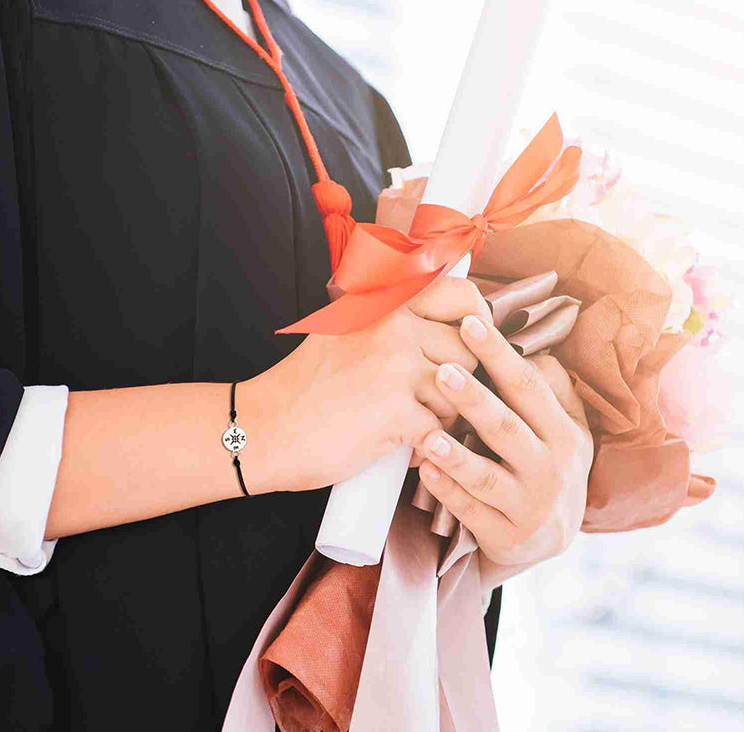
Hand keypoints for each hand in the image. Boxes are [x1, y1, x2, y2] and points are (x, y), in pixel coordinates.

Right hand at [241, 277, 487, 493]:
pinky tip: (401, 446)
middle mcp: (393, 327)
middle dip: (457, 380)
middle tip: (428, 396)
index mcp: (383, 303)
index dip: (478, 320)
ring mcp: (395, 368)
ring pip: (458, 394)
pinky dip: (426, 446)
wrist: (265, 428)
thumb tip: (445, 309)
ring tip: (406, 423)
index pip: (460, 296)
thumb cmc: (305, 384)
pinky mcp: (396, 413)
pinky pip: (440, 430)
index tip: (473, 340)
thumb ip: (388, 314)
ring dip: (440, 415)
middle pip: (467, 352)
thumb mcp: (343, 326)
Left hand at [414, 312, 593, 564]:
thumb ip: (553, 391)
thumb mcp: (566, 431)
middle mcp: (550, 469)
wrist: (550, 541)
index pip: (528, 388)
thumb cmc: (548, 468)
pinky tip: (426, 470)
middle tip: (442, 370)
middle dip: (474, 399)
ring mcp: (527, 506)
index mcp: (563, 434)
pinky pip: (471, 511)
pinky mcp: (504, 536)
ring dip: (457, 456)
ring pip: (486, 477)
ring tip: (430, 433)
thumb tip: (535, 351)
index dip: (499, 355)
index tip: (469, 323)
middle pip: (506, 429)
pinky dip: (448, 492)